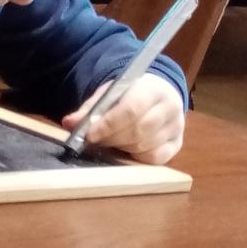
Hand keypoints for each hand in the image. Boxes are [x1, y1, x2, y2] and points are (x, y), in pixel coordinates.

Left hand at [64, 75, 185, 164]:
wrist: (158, 94)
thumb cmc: (130, 94)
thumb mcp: (109, 94)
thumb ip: (89, 109)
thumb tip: (68, 123)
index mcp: (153, 89)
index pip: (131, 110)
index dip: (108, 126)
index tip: (89, 135)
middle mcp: (171, 107)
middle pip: (138, 131)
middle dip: (111, 138)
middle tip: (96, 140)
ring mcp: (177, 127)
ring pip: (145, 146)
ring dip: (122, 148)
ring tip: (111, 141)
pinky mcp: (177, 144)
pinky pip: (155, 158)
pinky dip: (137, 156)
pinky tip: (127, 149)